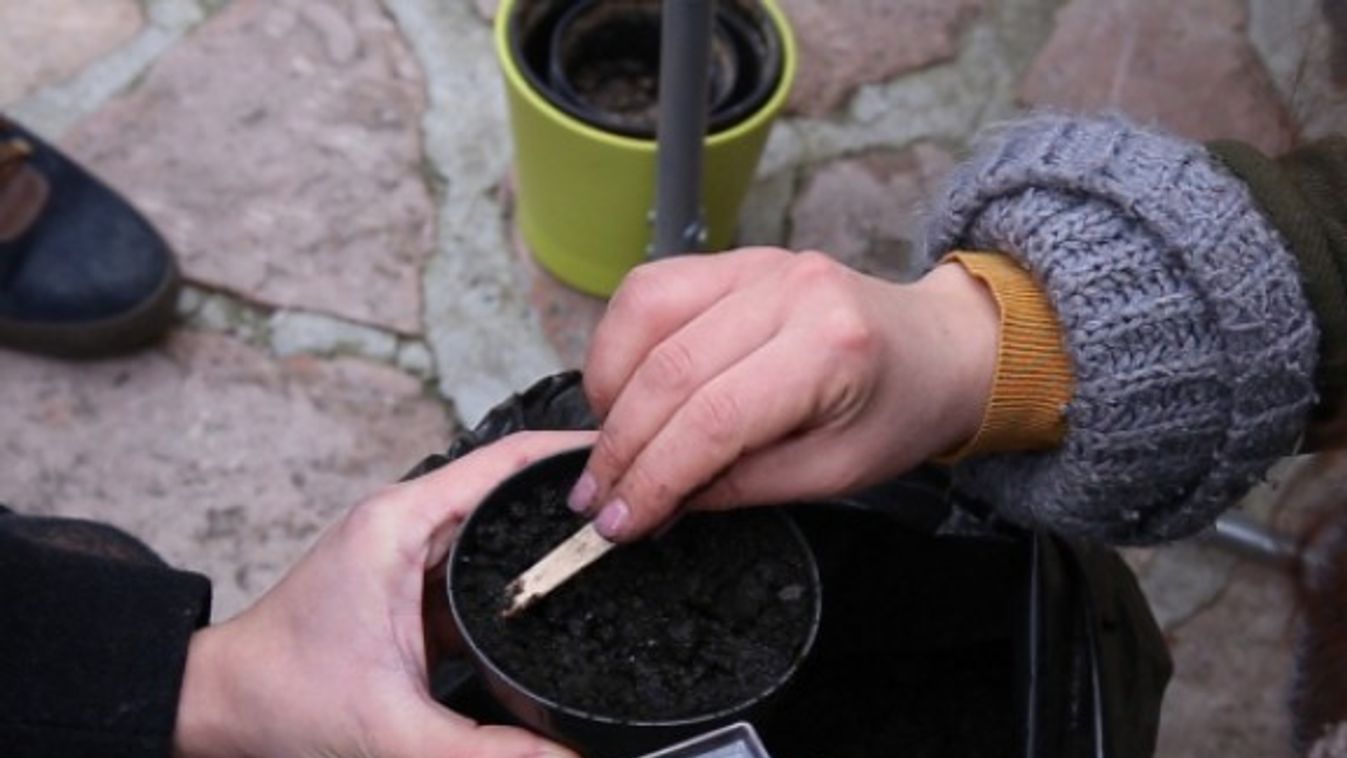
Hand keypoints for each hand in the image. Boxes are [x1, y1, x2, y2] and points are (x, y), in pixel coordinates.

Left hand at [173, 431, 593, 757]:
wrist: (214, 711)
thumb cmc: (278, 699)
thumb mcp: (391, 734)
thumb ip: (489, 754)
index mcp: (401, 524)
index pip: (507, 460)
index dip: (574, 452)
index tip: (634, 455)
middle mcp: (409, 524)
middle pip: (513, 487)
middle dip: (578, 495)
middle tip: (648, 510)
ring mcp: (411, 554)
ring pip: (500, 528)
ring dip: (552, 536)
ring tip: (623, 545)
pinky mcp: (413, 589)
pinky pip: (483, 569)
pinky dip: (524, 581)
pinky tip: (568, 597)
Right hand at [571, 248, 997, 540]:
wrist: (938, 347)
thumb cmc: (896, 412)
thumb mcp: (831, 474)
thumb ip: (737, 487)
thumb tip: (650, 504)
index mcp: (831, 349)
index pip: (715, 418)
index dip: (655, 475)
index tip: (619, 520)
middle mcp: (789, 291)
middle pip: (670, 369)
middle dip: (621, 445)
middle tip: (595, 498)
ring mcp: (757, 264)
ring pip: (643, 315)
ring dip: (608, 388)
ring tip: (609, 445)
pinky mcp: (733, 259)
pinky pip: (648, 290)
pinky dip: (620, 346)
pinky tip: (623, 392)